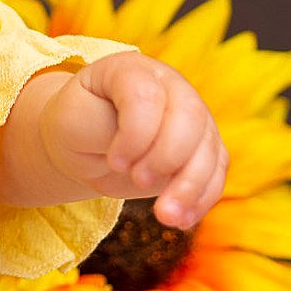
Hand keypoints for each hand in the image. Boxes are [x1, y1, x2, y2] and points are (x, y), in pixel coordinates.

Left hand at [37, 53, 227, 228]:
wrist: (86, 142)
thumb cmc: (76, 124)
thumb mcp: (73, 120)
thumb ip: (106, 126)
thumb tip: (147, 148)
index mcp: (132, 70)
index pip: (146, 96)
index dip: (135, 134)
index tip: (114, 162)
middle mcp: (170, 86)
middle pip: (189, 116)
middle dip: (168, 157)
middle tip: (139, 182)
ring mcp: (192, 115)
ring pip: (209, 148)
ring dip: (190, 187)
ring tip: (166, 218)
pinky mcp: (203, 147)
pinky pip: (216, 172)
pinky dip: (201, 199)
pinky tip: (180, 221)